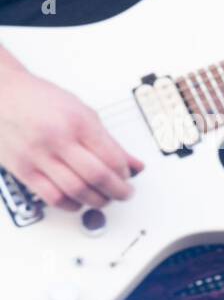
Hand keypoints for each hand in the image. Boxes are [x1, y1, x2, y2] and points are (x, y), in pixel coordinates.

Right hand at [0, 58, 142, 210]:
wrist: (1, 93)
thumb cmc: (40, 100)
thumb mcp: (82, 112)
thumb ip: (109, 141)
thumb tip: (135, 164)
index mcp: (77, 122)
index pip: (112, 158)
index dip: (125, 173)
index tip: (127, 177)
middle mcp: (57, 139)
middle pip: (97, 176)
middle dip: (117, 191)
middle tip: (123, 193)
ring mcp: (37, 155)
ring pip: (76, 191)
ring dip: (97, 201)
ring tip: (104, 199)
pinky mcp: (22, 169)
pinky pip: (53, 197)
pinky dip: (71, 205)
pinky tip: (79, 201)